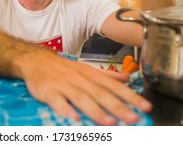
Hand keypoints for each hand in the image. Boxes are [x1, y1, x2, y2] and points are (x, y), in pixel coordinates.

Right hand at [20, 52, 151, 124]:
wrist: (36, 61)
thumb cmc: (63, 68)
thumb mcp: (86, 68)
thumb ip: (106, 75)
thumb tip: (127, 78)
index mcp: (91, 75)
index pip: (114, 86)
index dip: (130, 96)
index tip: (146, 107)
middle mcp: (80, 80)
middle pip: (101, 94)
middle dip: (118, 107)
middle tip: (133, 118)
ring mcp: (63, 85)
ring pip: (82, 98)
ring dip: (96, 111)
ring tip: (109, 122)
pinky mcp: (48, 91)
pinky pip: (58, 101)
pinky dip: (66, 109)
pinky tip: (74, 118)